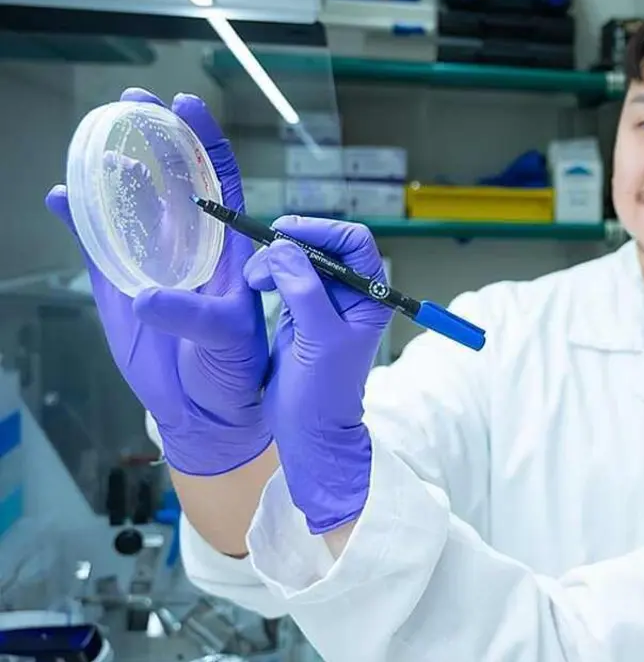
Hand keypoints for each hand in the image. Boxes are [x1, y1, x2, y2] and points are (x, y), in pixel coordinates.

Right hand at [46, 88, 270, 475]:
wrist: (205, 409)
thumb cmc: (234, 370)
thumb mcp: (228, 340)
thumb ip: (195, 316)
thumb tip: (147, 296)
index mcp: (230, 247)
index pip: (222, 180)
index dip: (207, 141)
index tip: (190, 106)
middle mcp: (192, 244)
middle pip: (174, 176)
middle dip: (158, 135)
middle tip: (135, 99)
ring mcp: (154, 259)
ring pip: (132, 201)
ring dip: (116, 167)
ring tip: (100, 132)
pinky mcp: (120, 283)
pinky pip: (97, 241)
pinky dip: (78, 216)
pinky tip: (61, 194)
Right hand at [244, 217, 392, 533]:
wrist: (309, 431)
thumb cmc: (325, 392)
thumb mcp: (320, 339)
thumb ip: (304, 291)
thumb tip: (284, 250)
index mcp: (370, 297)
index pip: (354, 243)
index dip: (323, 230)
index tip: (287, 233)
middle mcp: (351, 295)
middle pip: (323, 246)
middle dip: (291, 245)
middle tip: (262, 260)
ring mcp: (324, 303)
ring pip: (299, 260)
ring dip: (274, 261)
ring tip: (255, 280)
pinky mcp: (299, 312)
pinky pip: (284, 278)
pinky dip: (268, 274)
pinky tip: (254, 284)